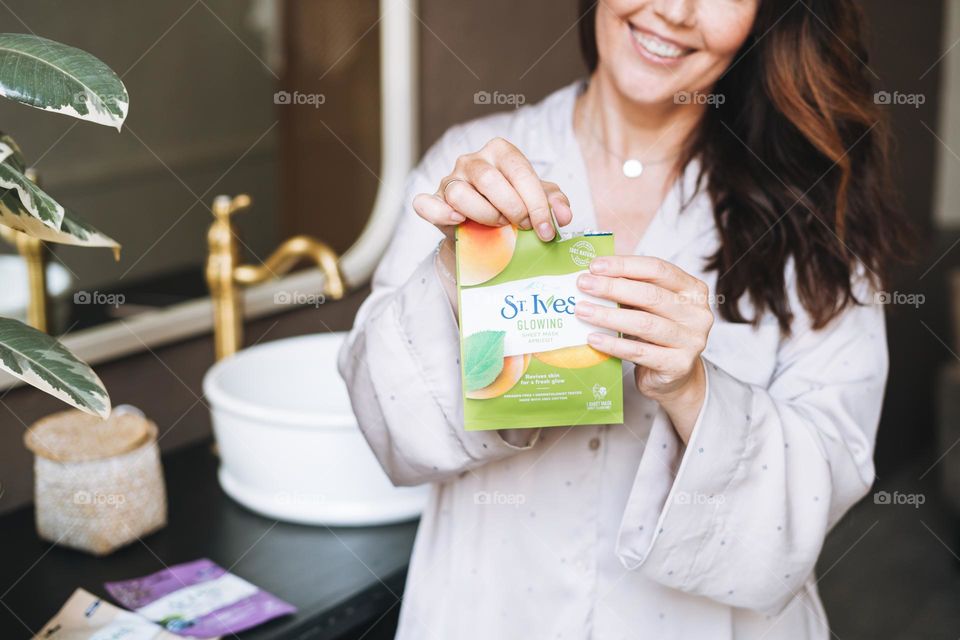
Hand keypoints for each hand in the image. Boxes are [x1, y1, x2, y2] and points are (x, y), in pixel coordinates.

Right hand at [412, 137, 572, 241]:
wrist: (485, 232)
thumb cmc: (513, 209)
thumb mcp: (537, 201)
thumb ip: (553, 202)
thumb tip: (562, 215)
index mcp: (500, 151)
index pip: (519, 170)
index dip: (536, 203)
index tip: (545, 229)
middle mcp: (472, 160)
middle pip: (489, 180)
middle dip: (512, 209)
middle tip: (523, 227)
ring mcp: (450, 179)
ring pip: (460, 194)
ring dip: (484, 215)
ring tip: (498, 226)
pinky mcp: (434, 200)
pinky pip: (426, 204)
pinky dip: (440, 213)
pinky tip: (458, 221)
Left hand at [574, 256, 713, 441]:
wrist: (674, 377)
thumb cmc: (657, 334)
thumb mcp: (650, 307)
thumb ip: (631, 289)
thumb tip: (593, 274)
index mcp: (693, 290)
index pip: (658, 269)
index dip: (624, 265)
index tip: (594, 266)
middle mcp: (698, 314)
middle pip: (650, 295)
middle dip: (612, 288)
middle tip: (583, 285)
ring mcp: (691, 341)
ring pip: (644, 323)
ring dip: (608, 315)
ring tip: (582, 310)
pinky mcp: (678, 365)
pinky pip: (639, 352)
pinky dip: (613, 344)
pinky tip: (593, 338)